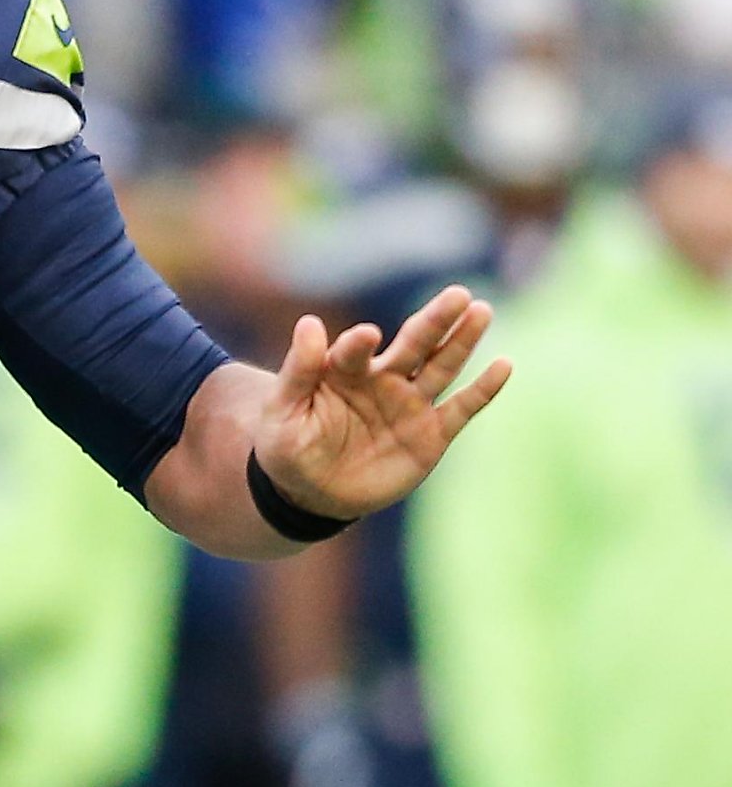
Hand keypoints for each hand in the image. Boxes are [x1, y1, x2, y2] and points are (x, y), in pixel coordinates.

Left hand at [254, 286, 510, 519]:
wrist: (311, 492)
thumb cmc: (288, 446)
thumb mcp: (283, 410)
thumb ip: (298, 369)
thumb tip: (309, 321)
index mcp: (343, 369)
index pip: (356, 350)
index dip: (360, 343)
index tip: (367, 336)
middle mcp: (382, 379)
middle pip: (413, 344)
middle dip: (435, 320)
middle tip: (458, 294)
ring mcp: (409, 404)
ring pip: (442, 366)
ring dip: (462, 341)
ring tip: (481, 310)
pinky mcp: (431, 435)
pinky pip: (461, 408)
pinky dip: (482, 390)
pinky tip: (503, 365)